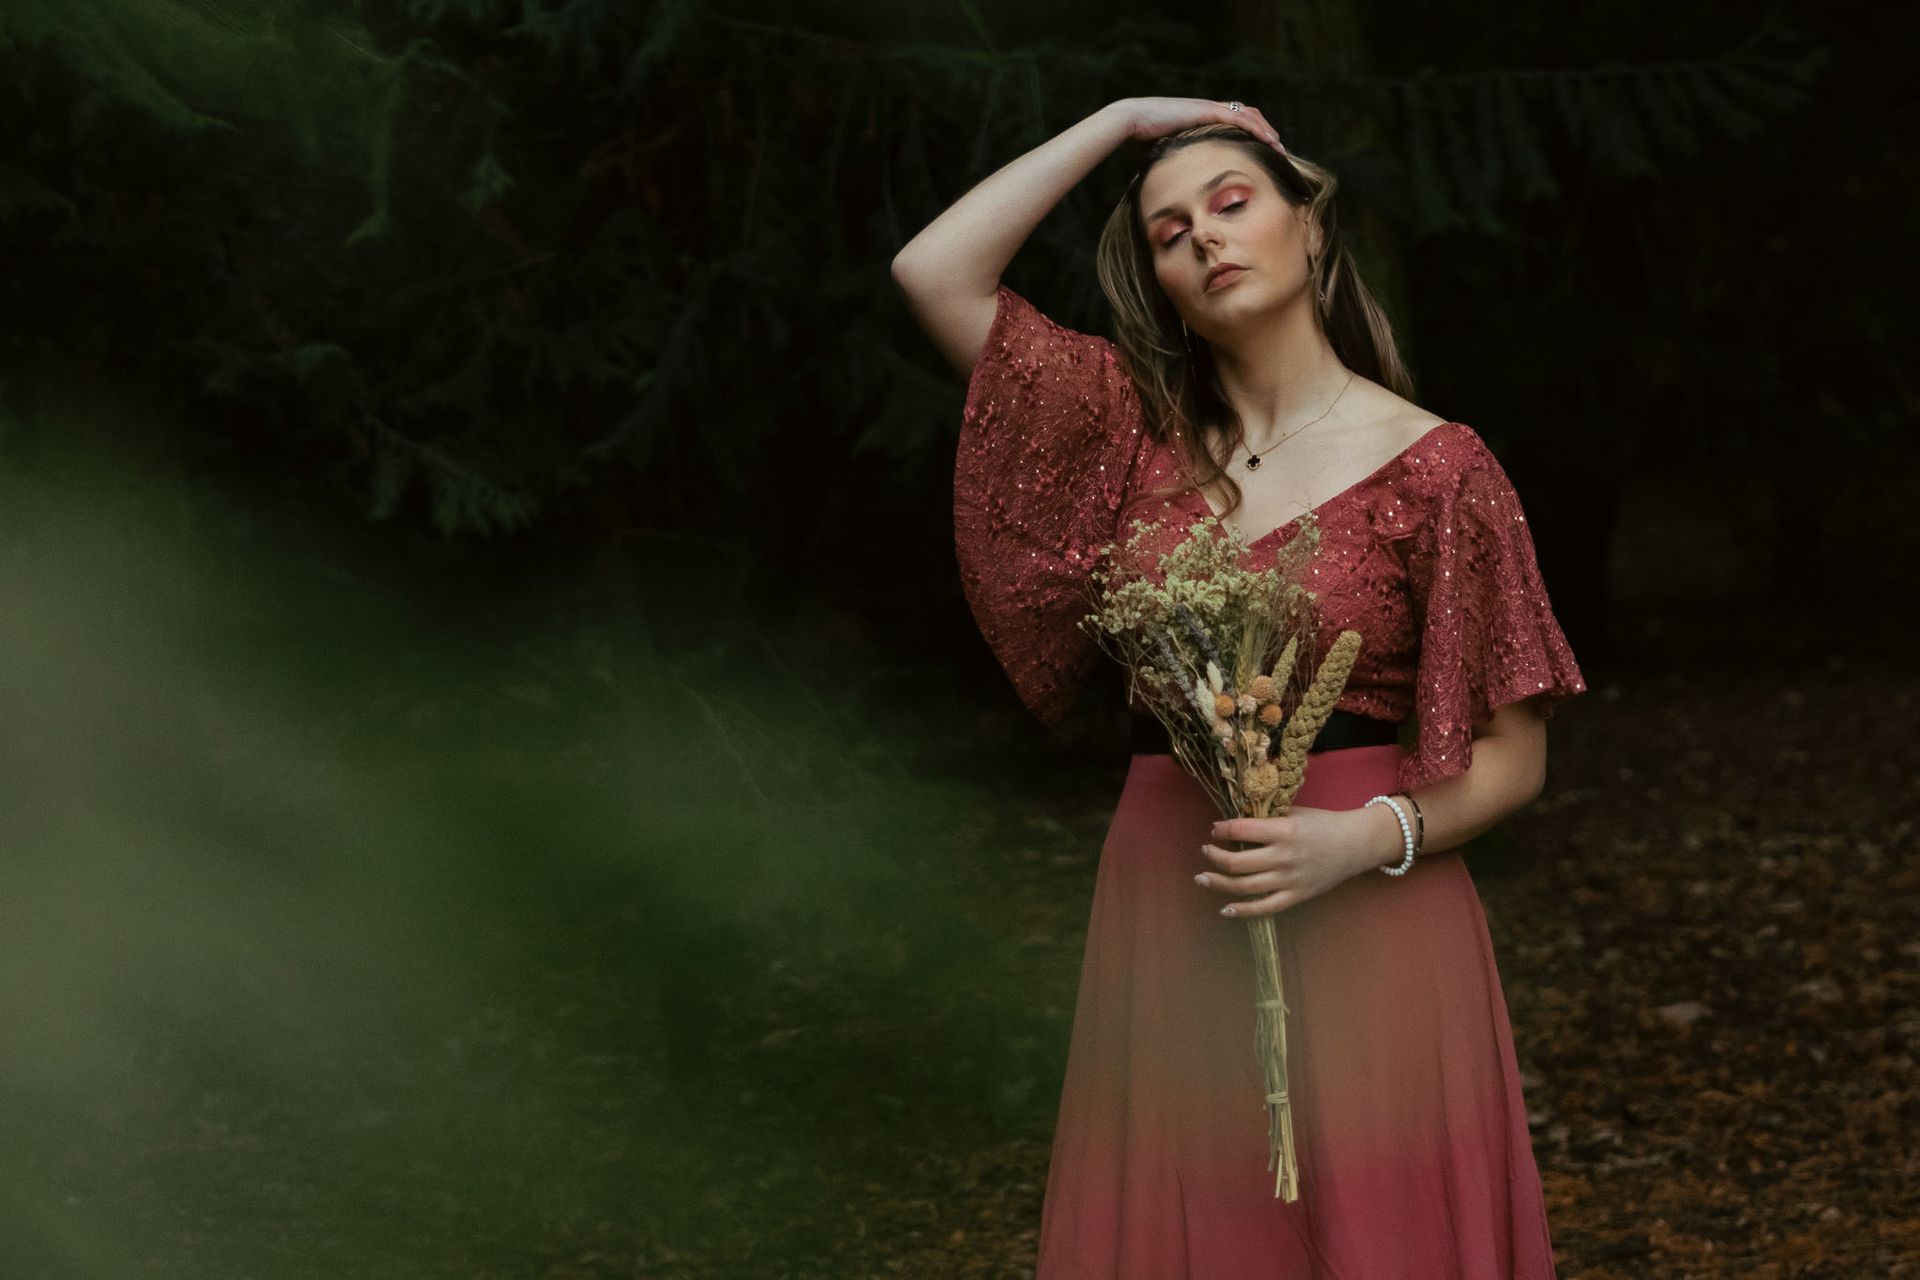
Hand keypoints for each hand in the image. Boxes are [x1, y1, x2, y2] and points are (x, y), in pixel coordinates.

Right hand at [1110, 97, 1286, 152]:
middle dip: (1266, 132)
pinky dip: (1257, 128)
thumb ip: (1177, 164)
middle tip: (1279, 151)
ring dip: (1267, 131)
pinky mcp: (1207, 110)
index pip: (1235, 123)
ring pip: (1249, 116)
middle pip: (1248, 116)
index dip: (1252, 134)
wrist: (1132, 123)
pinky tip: (1269, 140)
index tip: (1264, 152)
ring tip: (1280, 147)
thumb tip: (1174, 187)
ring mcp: (1209, 108)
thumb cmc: (1141, 140)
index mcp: (1202, 119)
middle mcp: (1209, 110)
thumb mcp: (1167, 155)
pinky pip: (1240, 118)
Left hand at [1195, 806, 1389, 917]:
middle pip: (1236, 862)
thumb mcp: (1294, 813)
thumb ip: (1266, 818)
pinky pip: (1264, 908)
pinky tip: (1225, 909)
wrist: (1355, 845)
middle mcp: (1284, 857)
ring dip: (1218, 882)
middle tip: (1206, 850)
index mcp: (1283, 831)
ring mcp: (1289, 880)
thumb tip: (1234, 822)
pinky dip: (1242, 911)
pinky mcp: (1296, 896)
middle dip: (1214, 856)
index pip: (1241, 830)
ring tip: (1202, 877)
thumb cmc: (1323, 824)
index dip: (1222, 830)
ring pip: (1244, 886)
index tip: (1215, 830)